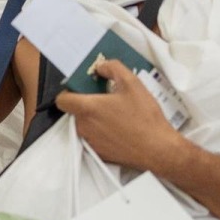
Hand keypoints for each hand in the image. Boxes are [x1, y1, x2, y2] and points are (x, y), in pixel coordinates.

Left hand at [54, 58, 185, 172]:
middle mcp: (85, 126)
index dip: (69, 91)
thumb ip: (113, 68)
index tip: (81, 88)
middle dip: (88, 103)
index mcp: (88, 108)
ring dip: (96, 117)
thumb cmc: (145, 121)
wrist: (158, 150)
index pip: (62, 99)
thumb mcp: (132, 84)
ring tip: (117, 113)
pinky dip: (102, 131)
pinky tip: (119, 127)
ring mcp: (90, 141)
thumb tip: (102, 67)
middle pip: (76, 110)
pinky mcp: (99, 152)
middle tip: (106, 98)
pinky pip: (94, 137)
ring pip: (85, 124)